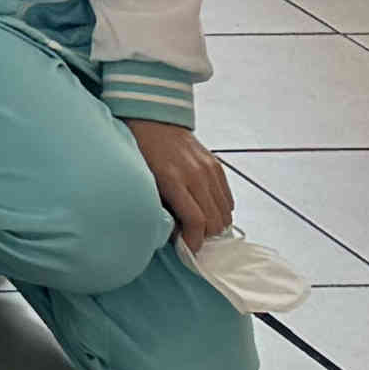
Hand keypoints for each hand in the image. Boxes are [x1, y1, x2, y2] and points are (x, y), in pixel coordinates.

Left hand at [132, 119, 234, 245]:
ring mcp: (208, 169)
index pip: (196, 220)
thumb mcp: (143, 180)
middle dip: (204, 237)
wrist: (151, 118)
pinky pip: (228, 198)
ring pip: (225, 213)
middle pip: (214, 221)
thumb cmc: (140, 150)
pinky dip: (221, 211)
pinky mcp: (217, 165)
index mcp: (172, 179)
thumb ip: (159, 207)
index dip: (194, 242)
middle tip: (191, 240)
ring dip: (214, 226)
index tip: (187, 251)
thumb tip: (174, 234)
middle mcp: (195, 175)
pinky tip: (207, 212)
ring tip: (198, 227)